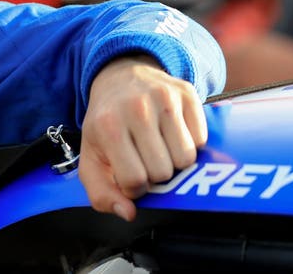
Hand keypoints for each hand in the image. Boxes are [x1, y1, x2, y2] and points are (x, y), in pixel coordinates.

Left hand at [78, 55, 206, 221]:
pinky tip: (172, 132)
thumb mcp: (91, 156)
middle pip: (164, 171)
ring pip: (187, 158)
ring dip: (175, 161)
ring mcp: (164, 98)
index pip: (135, 179)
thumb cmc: (106, 123)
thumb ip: (101, 193)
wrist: (119, 78)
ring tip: (159, 147)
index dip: (134, 186)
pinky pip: (202, 139)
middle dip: (155, 174)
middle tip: (144, 158)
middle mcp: (136, 109)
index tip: (129, 174)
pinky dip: (190, 143)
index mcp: (108, 126)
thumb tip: (127, 213)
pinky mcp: (187, 93)